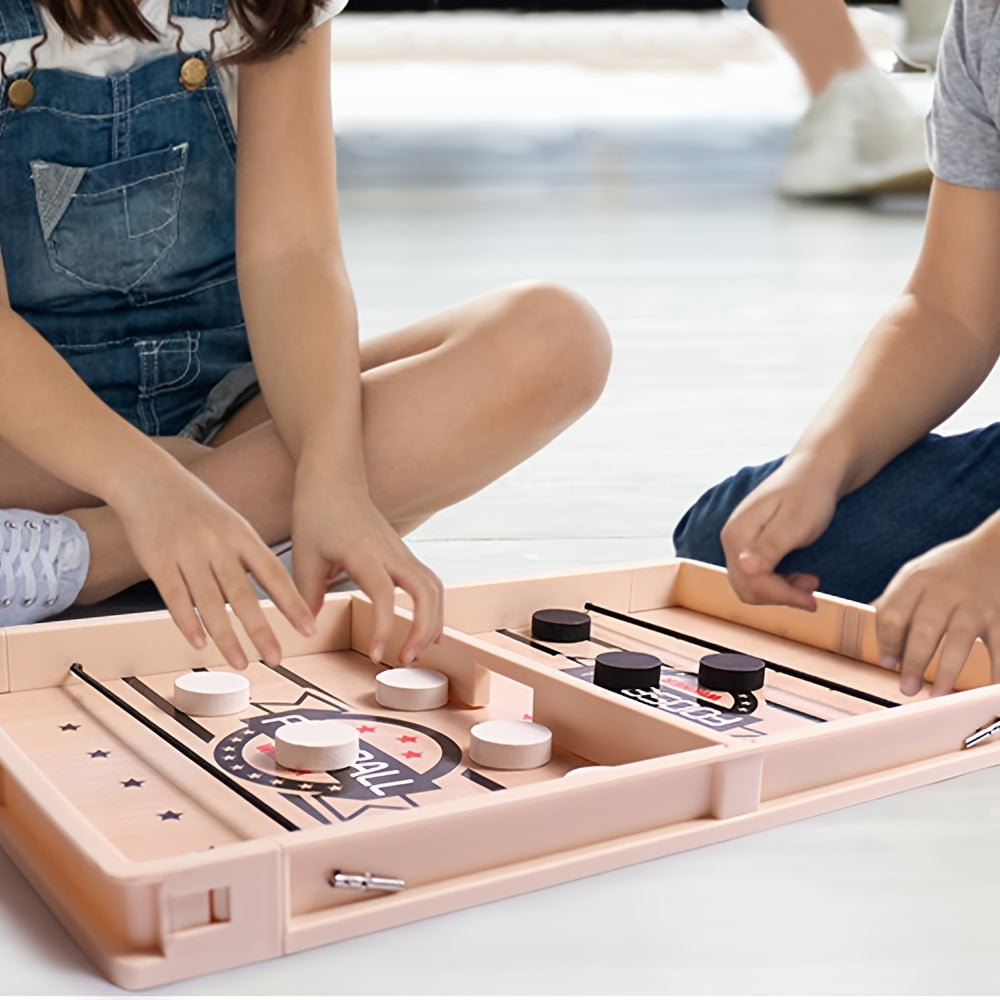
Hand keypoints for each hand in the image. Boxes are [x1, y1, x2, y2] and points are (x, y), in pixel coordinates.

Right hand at [115, 470, 315, 669]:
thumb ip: (250, 553)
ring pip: (210, 603)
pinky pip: (175, 598)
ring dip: (227, 637)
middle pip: (242, 594)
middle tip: (277, 657)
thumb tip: (278, 588)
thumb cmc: (195, 503)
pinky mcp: (158, 561)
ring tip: (241, 663)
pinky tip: (200, 644)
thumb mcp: (231, 520)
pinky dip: (188, 623)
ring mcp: (187, 553)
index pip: (274, 574)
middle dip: (262, 629)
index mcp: (241, 534)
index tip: (309, 628)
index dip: (292, 603)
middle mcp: (217, 544)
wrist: (147, 477)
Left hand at [290, 474, 442, 665]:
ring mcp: (402, 552)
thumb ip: (307, 595)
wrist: (334, 478)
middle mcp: (391, 552)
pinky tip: (427, 632)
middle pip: (426, 592)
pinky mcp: (404, 554)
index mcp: (364, 553)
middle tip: (408, 659)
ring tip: (418, 652)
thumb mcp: (304, 555)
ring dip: (433, 621)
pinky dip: (434, 608)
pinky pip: (429, 583)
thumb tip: (308, 628)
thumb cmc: (317, 512)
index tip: (377, 654)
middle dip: (424, 628)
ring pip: (435, 588)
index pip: (385, 595)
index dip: (384, 627)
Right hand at [719, 455, 837, 610]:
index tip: (812, 600)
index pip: (750, 581)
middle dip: (779, 595)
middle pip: (746, 587)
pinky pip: (756, 574)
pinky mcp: (750, 543)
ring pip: (751, 584)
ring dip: (780, 590)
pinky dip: (778, 582)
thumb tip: (744, 567)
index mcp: (737, 534)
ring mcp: (739, 541)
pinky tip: (799, 575)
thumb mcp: (794, 523)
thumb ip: (769, 547)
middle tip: (812, 590)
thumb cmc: (808, 494)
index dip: (781, 595)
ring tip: (809, 581)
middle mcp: (731, 539)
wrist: (814, 471)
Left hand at [874, 518, 999, 696]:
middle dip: (913, 663)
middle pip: (923, 630)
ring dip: (946, 672)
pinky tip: (986, 691)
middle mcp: (944, 591)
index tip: (887, 664)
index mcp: (915, 581)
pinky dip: (994, 671)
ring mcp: (974, 604)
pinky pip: (998, 647)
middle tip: (906, 689)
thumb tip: (876, 640)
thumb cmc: (947, 569)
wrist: (995, 549)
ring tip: (935, 696)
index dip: (886, 642)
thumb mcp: (915, 574)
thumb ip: (895, 602)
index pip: (892, 615)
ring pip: (959, 642)